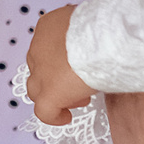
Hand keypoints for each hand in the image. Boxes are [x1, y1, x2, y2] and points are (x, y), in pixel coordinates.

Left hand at [24, 5, 92, 124]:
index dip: (61, 59)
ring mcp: (41, 72)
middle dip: (57, 77)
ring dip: (55, 95)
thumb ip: (90, 34)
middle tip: (78, 83)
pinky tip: (66, 117)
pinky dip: (53, 116)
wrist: (104, 40)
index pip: (47, 47)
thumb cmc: (107, 29)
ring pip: (36, 88)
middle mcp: (39, 48)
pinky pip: (44, 111)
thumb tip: (102, 43)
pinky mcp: (49, 93)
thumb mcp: (94, 26)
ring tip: (78, 100)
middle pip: (40, 68)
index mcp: (49, 27)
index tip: (77, 65)